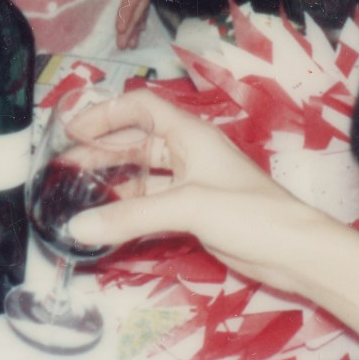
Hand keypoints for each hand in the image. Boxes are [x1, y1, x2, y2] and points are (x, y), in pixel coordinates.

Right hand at [63, 87, 315, 286]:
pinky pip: (151, 202)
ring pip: (143, 173)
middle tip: (64, 163)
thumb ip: (131, 216)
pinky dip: (129, 206)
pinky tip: (108, 219)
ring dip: (112, 178)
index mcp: (191, 134)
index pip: (141, 107)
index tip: (72, 128)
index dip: (106, 113)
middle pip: (137, 139)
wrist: (294, 253)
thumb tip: (78, 227)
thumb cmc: (250, 213)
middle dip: (101, 148)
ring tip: (76, 190)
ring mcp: (192, 183)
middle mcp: (189, 152)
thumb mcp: (187, 207)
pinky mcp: (194, 212)